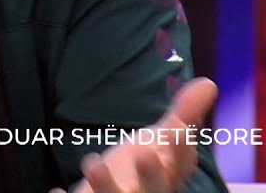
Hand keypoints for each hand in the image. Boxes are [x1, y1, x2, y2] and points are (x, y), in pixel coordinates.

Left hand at [56, 77, 218, 192]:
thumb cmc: (144, 172)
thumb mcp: (162, 143)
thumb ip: (183, 115)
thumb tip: (210, 83)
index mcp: (166, 177)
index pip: (180, 165)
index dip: (180, 149)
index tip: (176, 128)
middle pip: (155, 191)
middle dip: (152, 177)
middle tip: (145, 153)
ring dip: (106, 186)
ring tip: (93, 162)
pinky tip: (55, 190)